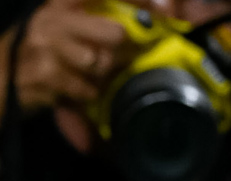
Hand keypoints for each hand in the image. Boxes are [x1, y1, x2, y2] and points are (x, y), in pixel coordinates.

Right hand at [15, 0, 140, 111]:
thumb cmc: (39, 49)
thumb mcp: (62, 25)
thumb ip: (93, 21)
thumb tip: (152, 21)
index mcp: (60, 5)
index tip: (164, 7)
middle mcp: (53, 21)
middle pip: (114, 34)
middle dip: (121, 50)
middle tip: (117, 56)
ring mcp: (48, 48)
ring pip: (101, 64)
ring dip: (101, 75)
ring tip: (87, 74)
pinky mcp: (47, 76)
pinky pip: (88, 89)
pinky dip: (86, 93)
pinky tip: (73, 89)